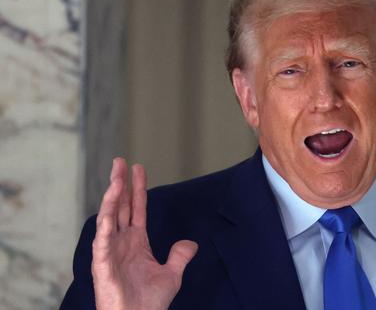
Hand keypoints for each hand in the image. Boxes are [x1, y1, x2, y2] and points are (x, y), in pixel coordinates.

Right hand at [91, 158, 197, 309]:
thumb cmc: (149, 302)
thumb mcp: (172, 274)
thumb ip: (180, 256)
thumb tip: (190, 243)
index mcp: (136, 243)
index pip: (136, 209)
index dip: (137, 189)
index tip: (137, 168)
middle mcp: (121, 242)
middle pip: (120, 206)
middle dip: (120, 183)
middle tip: (121, 161)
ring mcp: (110, 250)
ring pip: (109, 215)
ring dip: (112, 194)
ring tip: (116, 174)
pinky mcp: (102, 262)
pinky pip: (102, 236)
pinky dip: (105, 218)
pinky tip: (110, 201)